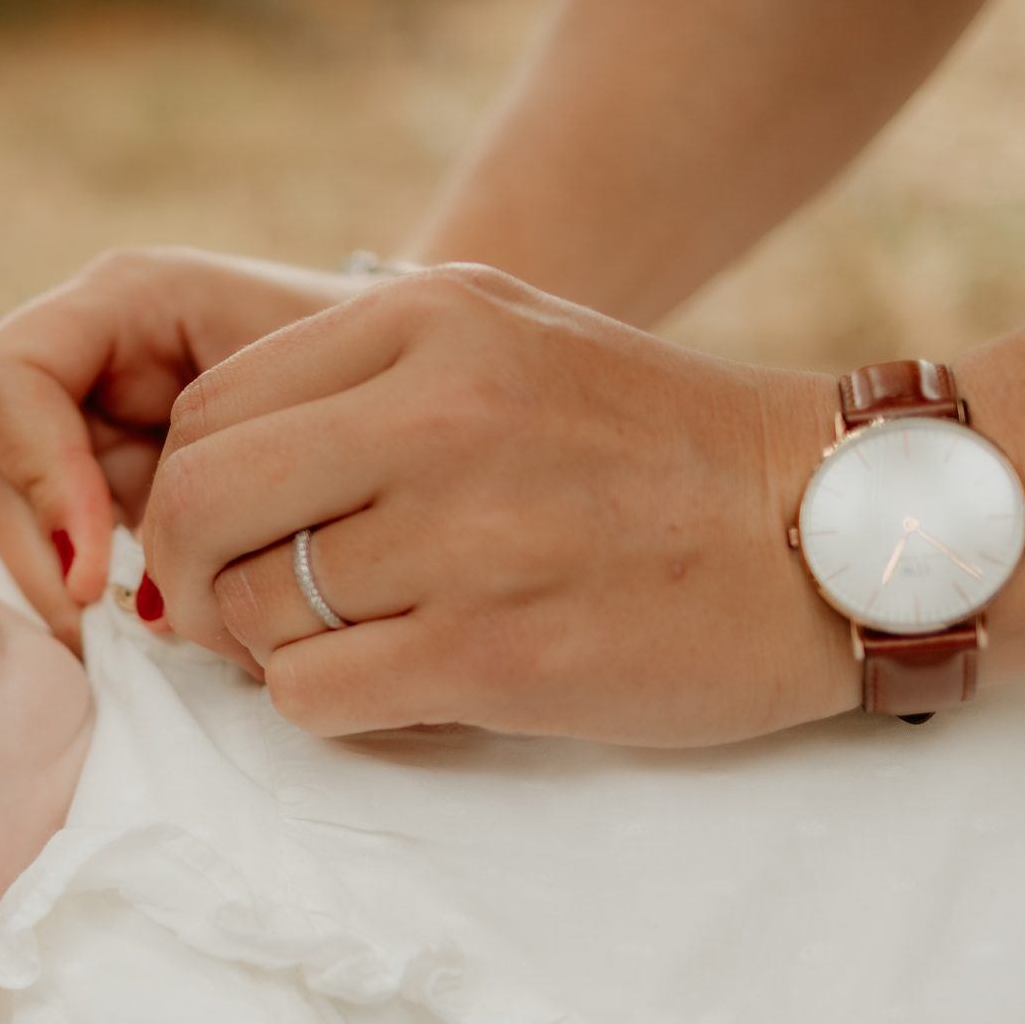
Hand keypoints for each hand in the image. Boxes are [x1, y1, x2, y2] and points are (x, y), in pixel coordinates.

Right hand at [0, 247, 366, 650]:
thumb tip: (141, 597)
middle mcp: (85, 363)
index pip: (3, 379)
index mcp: (125, 303)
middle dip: (40, 554)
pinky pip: (57, 556)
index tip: (100, 567)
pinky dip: (88, 602)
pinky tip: (148, 632)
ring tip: (133, 638)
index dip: (35, 472)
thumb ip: (235, 454)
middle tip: (106, 625)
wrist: (431, 390)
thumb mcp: (329, 390)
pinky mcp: (105, 495)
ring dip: (58, 588)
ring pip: (13, 522)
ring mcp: (87, 432)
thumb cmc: (391, 369)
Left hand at [144, 263, 860, 746]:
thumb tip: (199, 473)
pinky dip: (324, 704)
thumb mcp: (507, 345)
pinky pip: (309, 694)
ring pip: (249, 609)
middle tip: (234, 611)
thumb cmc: (655, 450)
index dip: (189, 491)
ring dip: (274, 646)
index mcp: (426, 320)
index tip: (231, 538)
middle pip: (196, 503)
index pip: (210, 410)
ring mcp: (465, 535)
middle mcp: (435, 413)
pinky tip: (396, 683)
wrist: (835, 530)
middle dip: (189, 574)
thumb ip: (360, 383)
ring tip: (362, 638)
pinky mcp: (493, 654)